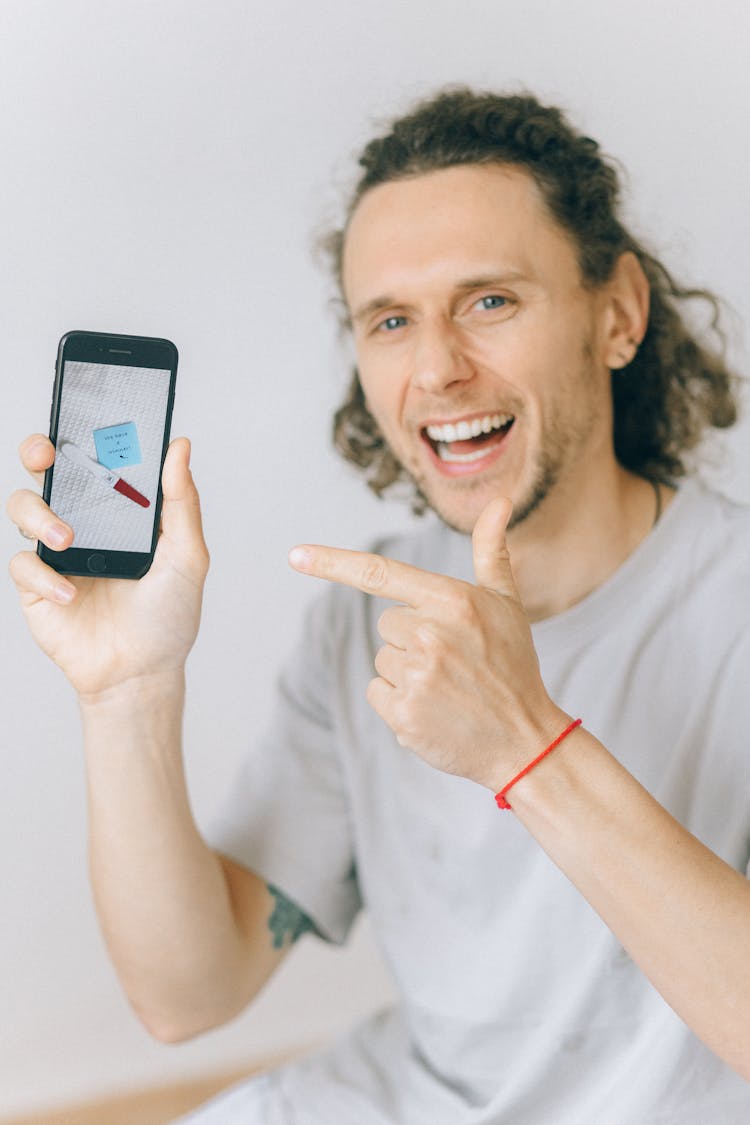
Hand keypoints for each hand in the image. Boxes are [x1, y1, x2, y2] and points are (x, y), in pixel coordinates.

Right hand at [7, 435, 209, 697]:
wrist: (143, 672)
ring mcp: (55, 552)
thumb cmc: (168, 615)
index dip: (80, 430)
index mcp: (117, 509)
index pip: (92, 458)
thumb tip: (179, 445)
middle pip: (44, 470)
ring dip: (40, 515)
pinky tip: (73, 595)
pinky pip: (23, 564)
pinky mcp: (36, 586)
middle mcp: (82, 521)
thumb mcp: (187, 556)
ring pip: (22, 507)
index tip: (81, 412)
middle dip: (37, 450)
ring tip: (69, 540)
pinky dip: (45, 577)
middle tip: (46, 454)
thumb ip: (181, 502)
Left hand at [289, 496, 566, 790]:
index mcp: (452, 601)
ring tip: (448, 687)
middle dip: (412, 639)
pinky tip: (434, 710)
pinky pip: (378, 693)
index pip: (379, 573)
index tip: (295, 555)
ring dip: (407, 673)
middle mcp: (431, 635)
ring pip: (383, 660)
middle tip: (452, 660)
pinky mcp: (404, 715)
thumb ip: (490, 551)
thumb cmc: (512, 664)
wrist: (524, 739)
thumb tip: (500, 500)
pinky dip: (399, 703)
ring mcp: (417, 677)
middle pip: (387, 624)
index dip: (332, 563)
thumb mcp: (506, 603)